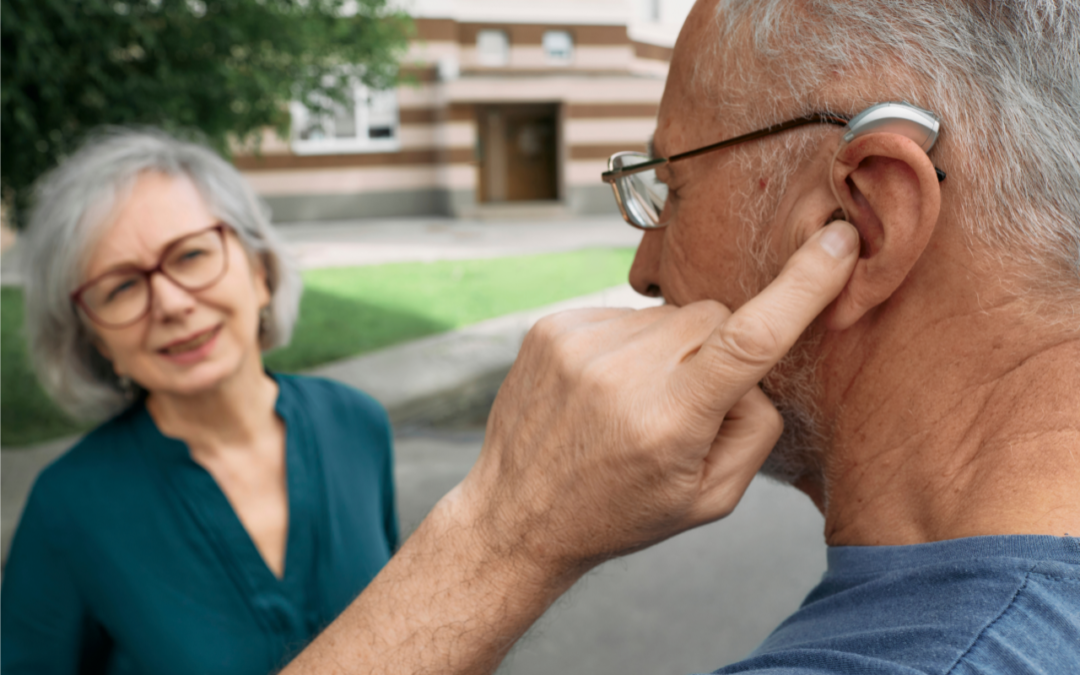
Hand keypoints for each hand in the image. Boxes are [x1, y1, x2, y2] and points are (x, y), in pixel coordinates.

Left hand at [282, 221, 858, 674]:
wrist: (517, 513)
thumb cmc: (619, 511)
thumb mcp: (708, 499)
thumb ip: (754, 431)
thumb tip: (756, 370)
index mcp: (669, 420)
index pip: (751, 338)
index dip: (804, 285)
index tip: (838, 240)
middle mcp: (622, 372)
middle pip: (713, 318)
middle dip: (717, 350)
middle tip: (686, 404)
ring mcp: (580, 343)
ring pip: (668, 315)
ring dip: (668, 350)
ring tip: (632, 402)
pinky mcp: (553, 326)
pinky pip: (625, 314)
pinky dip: (628, 346)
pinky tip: (604, 388)